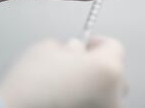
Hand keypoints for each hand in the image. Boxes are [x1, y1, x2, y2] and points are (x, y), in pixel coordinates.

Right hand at [0, 37, 125, 107]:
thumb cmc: (29, 87)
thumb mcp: (47, 49)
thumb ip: (69, 46)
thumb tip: (77, 51)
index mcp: (107, 69)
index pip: (114, 46)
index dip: (98, 43)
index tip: (86, 44)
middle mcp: (114, 95)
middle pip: (115, 72)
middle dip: (97, 65)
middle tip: (75, 64)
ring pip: (107, 94)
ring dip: (94, 86)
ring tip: (68, 87)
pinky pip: (98, 106)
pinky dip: (88, 102)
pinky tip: (67, 101)